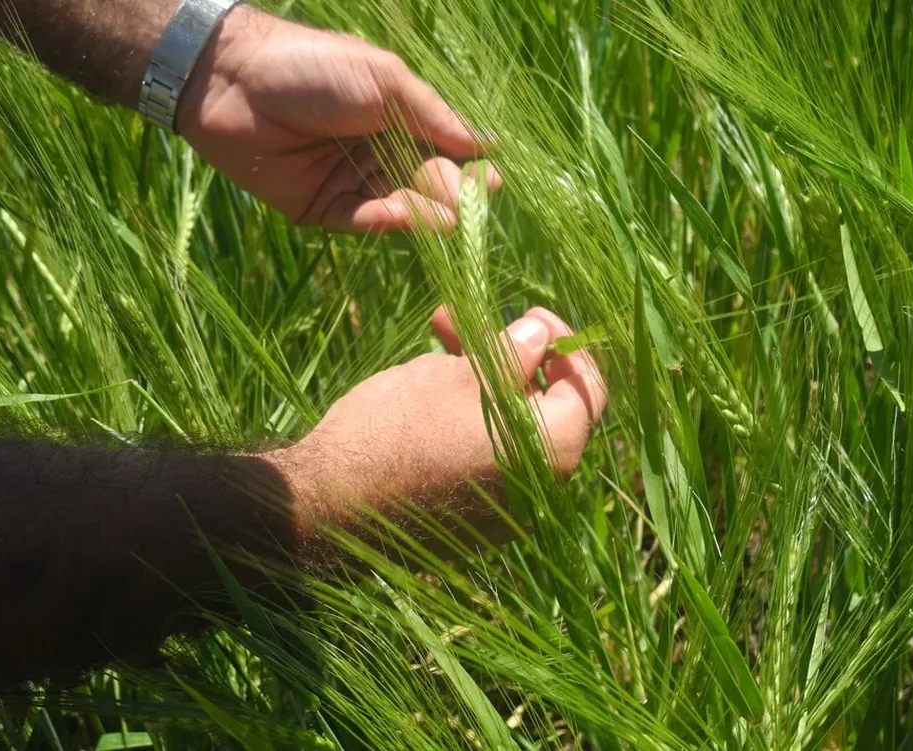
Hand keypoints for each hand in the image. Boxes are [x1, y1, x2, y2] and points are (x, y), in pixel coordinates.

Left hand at [177, 6, 500, 231]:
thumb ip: (433, 116)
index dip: (467, 168)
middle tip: (472, 210)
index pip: (443, 151)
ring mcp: (350, 182)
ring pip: (399, 206)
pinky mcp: (322, 208)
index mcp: (396, 118)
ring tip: (448, 222)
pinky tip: (406, 217)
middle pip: (425, 183)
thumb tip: (486, 145)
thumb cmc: (313, 67)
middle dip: (450, 196)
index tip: (491, 183)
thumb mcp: (384, 80)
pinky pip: (361, 220)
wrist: (233, 80)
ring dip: (424, 215)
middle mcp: (378, 153)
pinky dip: (385, 221)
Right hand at [265, 307, 606, 532]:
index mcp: (553, 450)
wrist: (326, 509)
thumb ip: (512, 353)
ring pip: (512, 428)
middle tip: (467, 321)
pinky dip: (472, 420)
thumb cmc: (395, 432)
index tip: (531, 313)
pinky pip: (489, 458)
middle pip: (546, 406)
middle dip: (510, 355)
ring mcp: (508, 511)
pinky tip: (429, 389)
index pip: (587, 387)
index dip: (564, 342)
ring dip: (483, 381)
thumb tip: (542, 334)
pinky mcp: (474, 521)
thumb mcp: (456, 375)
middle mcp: (543, 489)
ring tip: (435, 342)